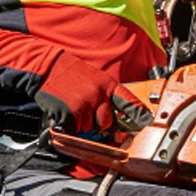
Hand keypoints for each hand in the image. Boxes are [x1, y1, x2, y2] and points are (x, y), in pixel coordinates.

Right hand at [35, 53, 152, 133]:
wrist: (49, 66)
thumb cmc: (72, 73)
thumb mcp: (96, 78)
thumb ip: (106, 95)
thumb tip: (113, 116)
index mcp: (108, 84)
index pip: (128, 102)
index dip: (138, 114)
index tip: (147, 122)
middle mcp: (98, 94)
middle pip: (106, 123)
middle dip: (97, 122)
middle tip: (86, 110)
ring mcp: (84, 104)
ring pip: (89, 128)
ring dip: (81, 123)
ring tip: (73, 106)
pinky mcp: (70, 113)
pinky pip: (74, 129)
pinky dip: (69, 125)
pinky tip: (65, 110)